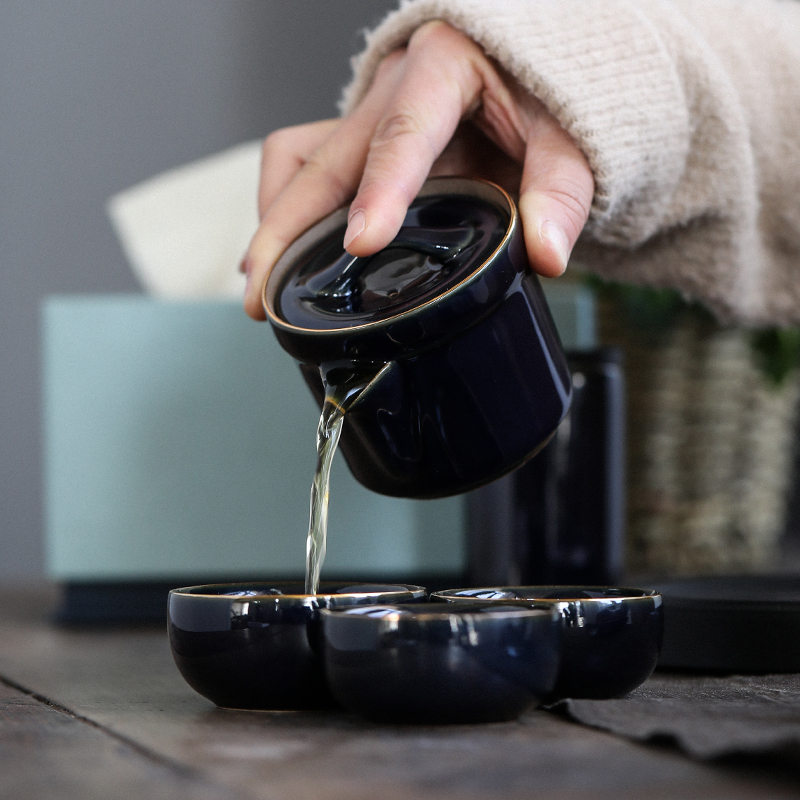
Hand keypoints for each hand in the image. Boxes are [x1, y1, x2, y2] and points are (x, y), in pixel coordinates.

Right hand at [242, 21, 593, 319]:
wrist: (534, 72)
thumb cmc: (548, 92)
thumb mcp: (572, 136)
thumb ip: (561, 191)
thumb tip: (546, 253)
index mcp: (443, 68)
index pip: (404, 132)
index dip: (380, 190)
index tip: (362, 243)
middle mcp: (391, 90)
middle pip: (323, 159)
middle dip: (286, 229)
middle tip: (266, 294)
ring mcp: (368, 119)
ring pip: (296, 161)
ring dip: (275, 221)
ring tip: (264, 285)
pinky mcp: (361, 144)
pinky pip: (304, 168)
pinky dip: (287, 210)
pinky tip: (284, 257)